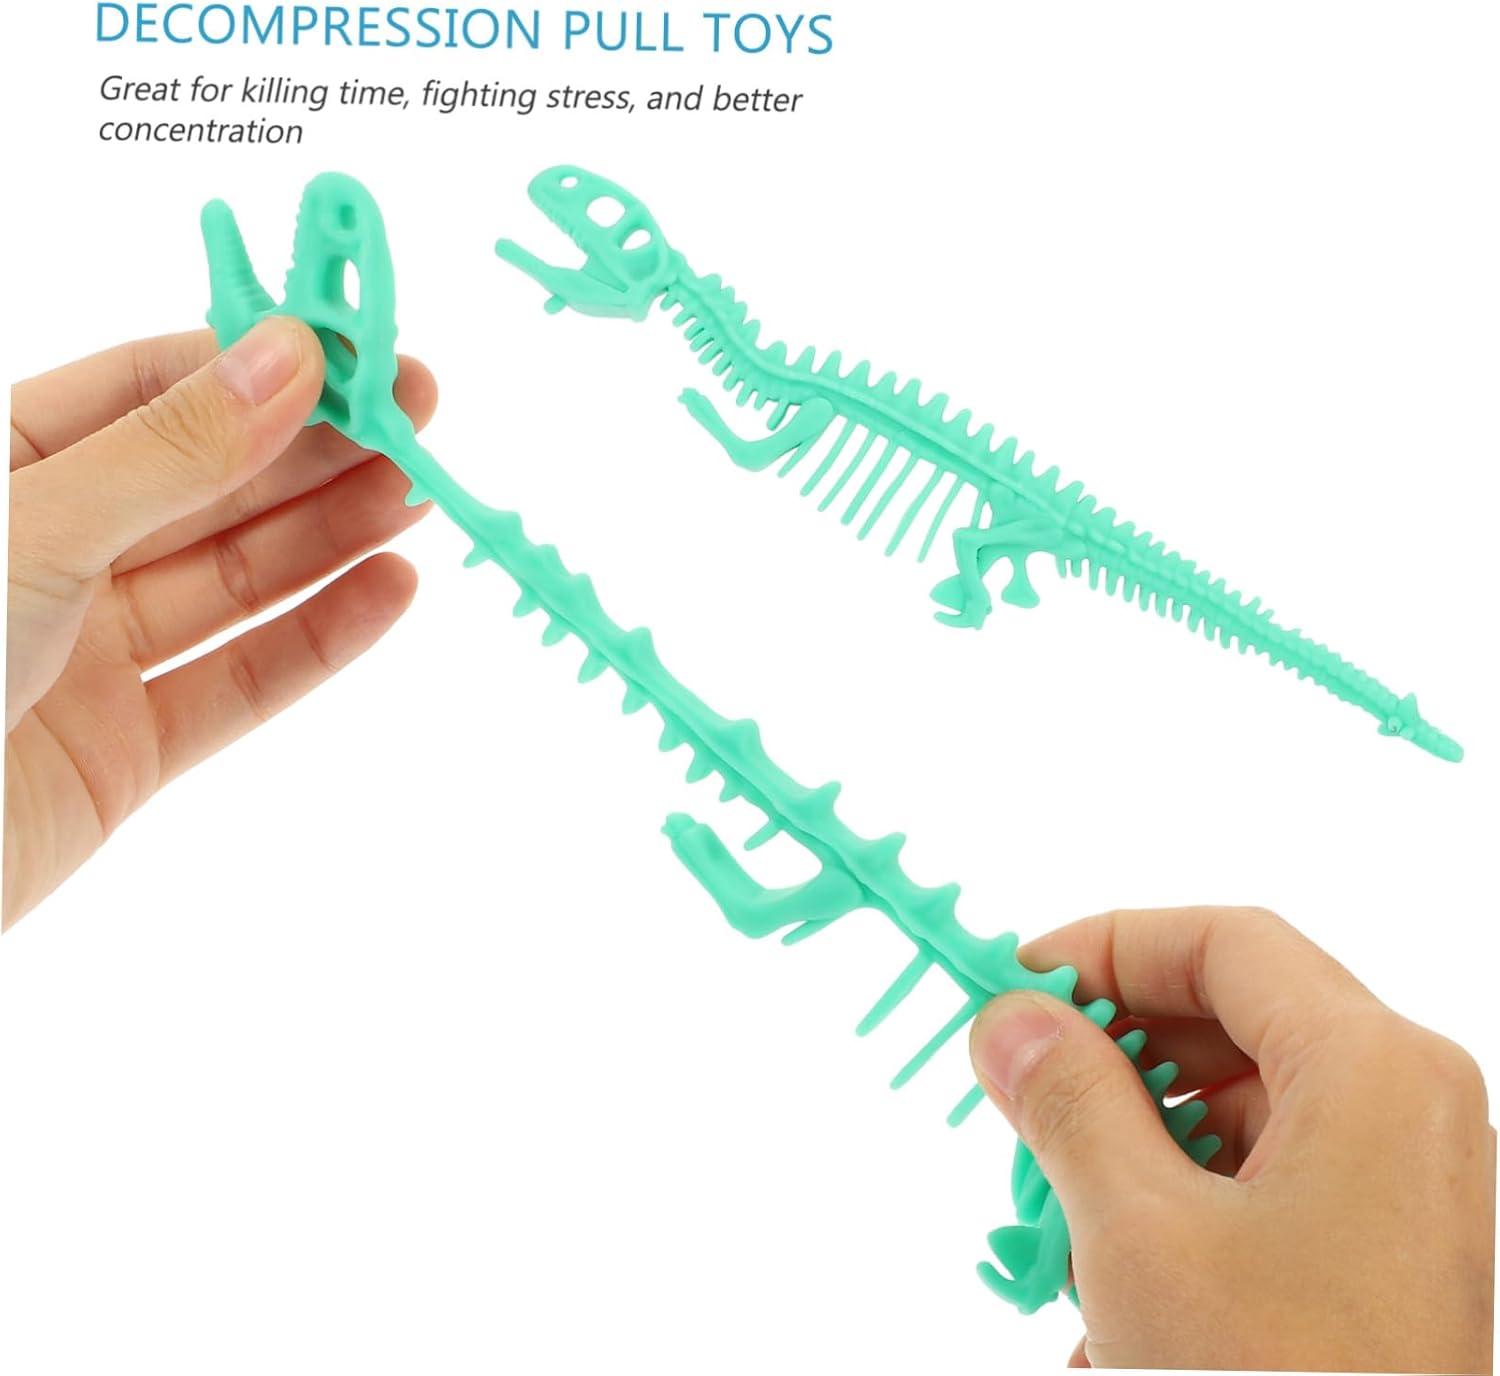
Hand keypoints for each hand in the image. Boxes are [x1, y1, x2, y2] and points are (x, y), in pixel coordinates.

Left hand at [5, 322, 437, 926]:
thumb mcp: (37, 530)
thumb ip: (171, 451)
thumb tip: (289, 354)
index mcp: (1, 470)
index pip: (149, 390)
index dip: (258, 366)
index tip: (359, 352)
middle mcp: (48, 551)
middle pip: (206, 485)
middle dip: (315, 451)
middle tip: (418, 419)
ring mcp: (87, 652)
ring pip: (232, 581)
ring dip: (330, 537)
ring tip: (420, 495)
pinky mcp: (125, 747)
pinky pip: (237, 683)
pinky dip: (317, 640)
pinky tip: (387, 591)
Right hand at [969, 906, 1494, 1370]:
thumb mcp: (1138, 1232)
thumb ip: (1065, 1098)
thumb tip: (1006, 1019)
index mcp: (1373, 1070)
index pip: (1223, 941)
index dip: (1106, 945)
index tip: (1013, 989)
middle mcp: (1405, 1104)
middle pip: (1232, 1012)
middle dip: (1111, 1045)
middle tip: (1016, 1086)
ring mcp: (1399, 1177)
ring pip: (1237, 1095)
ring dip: (1130, 1126)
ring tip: (1053, 1196)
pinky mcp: (1377, 1241)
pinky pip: (1260, 1167)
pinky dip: (1172, 1187)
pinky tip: (1108, 1262)